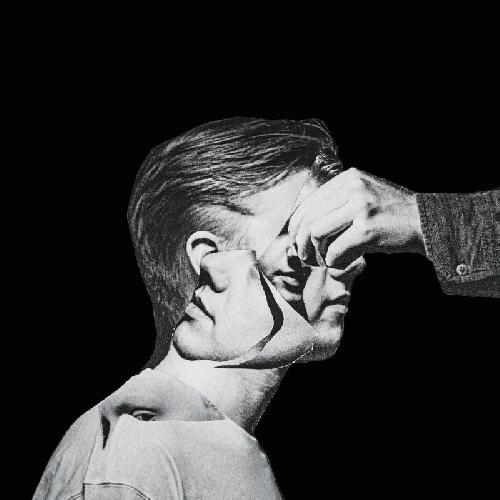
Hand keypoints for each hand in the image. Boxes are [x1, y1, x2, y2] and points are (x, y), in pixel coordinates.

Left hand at [289, 168, 424, 268]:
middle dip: (301, 242)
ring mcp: (361, 206)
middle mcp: (353, 187)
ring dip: (316, 253)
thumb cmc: (390, 215)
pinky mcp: (368, 228)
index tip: (297, 241)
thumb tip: (300, 224)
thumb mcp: (362, 196)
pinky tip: (338, 263)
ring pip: (317, 233)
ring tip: (321, 261)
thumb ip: (336, 203)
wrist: (426, 222)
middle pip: (309, 218)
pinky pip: (335, 249)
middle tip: (304, 257)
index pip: (309, 202)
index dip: (297, 226)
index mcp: (348, 178)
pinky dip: (332, 261)